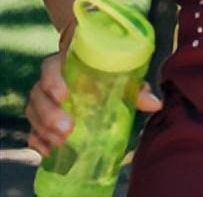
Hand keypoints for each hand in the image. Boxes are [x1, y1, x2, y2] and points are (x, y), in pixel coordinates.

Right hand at [25, 47, 161, 157]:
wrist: (100, 83)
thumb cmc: (111, 77)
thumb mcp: (124, 80)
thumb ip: (136, 89)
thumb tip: (155, 104)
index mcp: (68, 65)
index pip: (51, 67)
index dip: (52, 79)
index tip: (63, 94)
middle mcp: (51, 83)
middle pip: (38, 95)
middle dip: (49, 113)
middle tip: (66, 128)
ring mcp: (44, 102)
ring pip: (33, 113)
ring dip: (43, 129)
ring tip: (60, 142)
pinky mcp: (41, 121)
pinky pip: (32, 131)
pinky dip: (37, 142)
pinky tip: (47, 152)